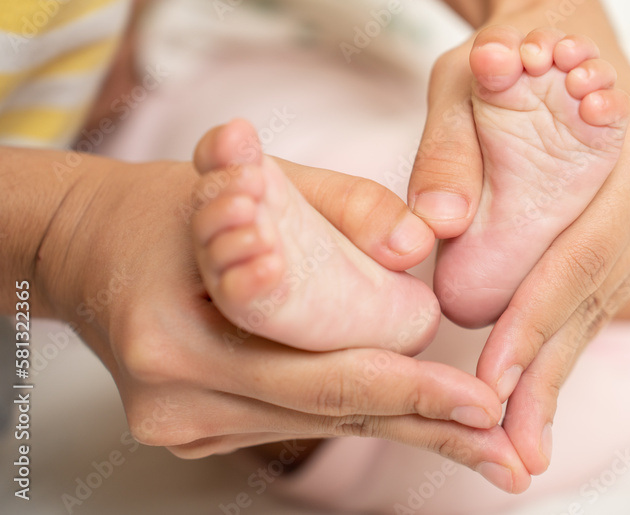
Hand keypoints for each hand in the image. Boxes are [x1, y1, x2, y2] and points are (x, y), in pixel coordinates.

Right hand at [33, 139, 532, 491]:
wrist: (83, 248)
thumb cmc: (160, 208)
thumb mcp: (245, 177)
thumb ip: (340, 203)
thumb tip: (420, 246)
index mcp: (182, 343)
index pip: (324, 379)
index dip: (411, 394)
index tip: (484, 408)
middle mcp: (182, 401)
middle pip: (335, 418)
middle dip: (433, 434)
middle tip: (511, 459)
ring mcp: (188, 426)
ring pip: (322, 424)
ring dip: (405, 428)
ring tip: (484, 446)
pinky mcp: (199, 430)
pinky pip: (298, 420)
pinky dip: (358, 411)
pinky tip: (417, 418)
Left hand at [408, 4, 629, 474]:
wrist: (566, 27)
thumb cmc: (514, 47)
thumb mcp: (463, 79)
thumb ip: (446, 152)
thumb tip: (430, 235)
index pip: (580, 251)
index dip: (534, 322)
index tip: (491, 384)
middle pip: (600, 292)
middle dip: (549, 373)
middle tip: (514, 451)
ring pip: (607, 303)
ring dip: (560, 371)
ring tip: (525, 442)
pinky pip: (609, 290)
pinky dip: (570, 338)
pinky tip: (544, 390)